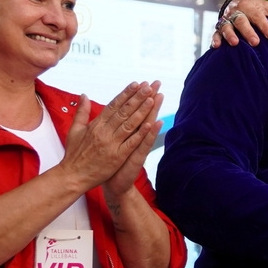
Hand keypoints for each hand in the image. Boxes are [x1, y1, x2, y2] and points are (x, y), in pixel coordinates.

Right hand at [61, 82, 160, 191]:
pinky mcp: (117, 157)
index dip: (125, 94)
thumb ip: (82, 112)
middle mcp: (104, 132)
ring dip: (141, 111)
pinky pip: (131, 143)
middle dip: (137, 97)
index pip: (113, 106)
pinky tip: (150, 124)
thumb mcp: (74, 130)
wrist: (72, 176)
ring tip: (152, 98)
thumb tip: (84, 95)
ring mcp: (111, 144)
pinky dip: (140, 133)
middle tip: (148, 86)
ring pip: (129, 124)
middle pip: (123, 111)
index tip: (136, 84)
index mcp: (96, 125)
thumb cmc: (74, 154)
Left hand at [104, 82, 164, 203]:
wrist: (114, 185)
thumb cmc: (109, 164)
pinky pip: (144, 144)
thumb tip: (107, 113)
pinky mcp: (137, 158)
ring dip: (153, 111)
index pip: (131, 111)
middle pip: (142, 114)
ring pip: (146, 126)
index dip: (136, 97)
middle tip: (157, 83)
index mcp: (125, 132)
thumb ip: (108, 126)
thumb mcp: (107, 142)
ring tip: (159, 96)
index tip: (142, 82)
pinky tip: (156, 123)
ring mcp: (137, 147)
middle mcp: (134, 137)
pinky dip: (150, 134)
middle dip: (149, 98)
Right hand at [212, 0, 267, 47]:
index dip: (264, 25)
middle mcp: (237, 13)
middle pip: (241, 21)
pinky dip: (215, 39)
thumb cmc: (257, 9)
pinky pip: (215, 33)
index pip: (257, 16)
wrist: (239, 3)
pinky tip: (217, 47)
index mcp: (250, 7)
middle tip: (255, 42)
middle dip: (247, 31)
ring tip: (235, 43)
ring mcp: (227, 20)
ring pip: (227, 26)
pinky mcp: (219, 28)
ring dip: (230, 35)